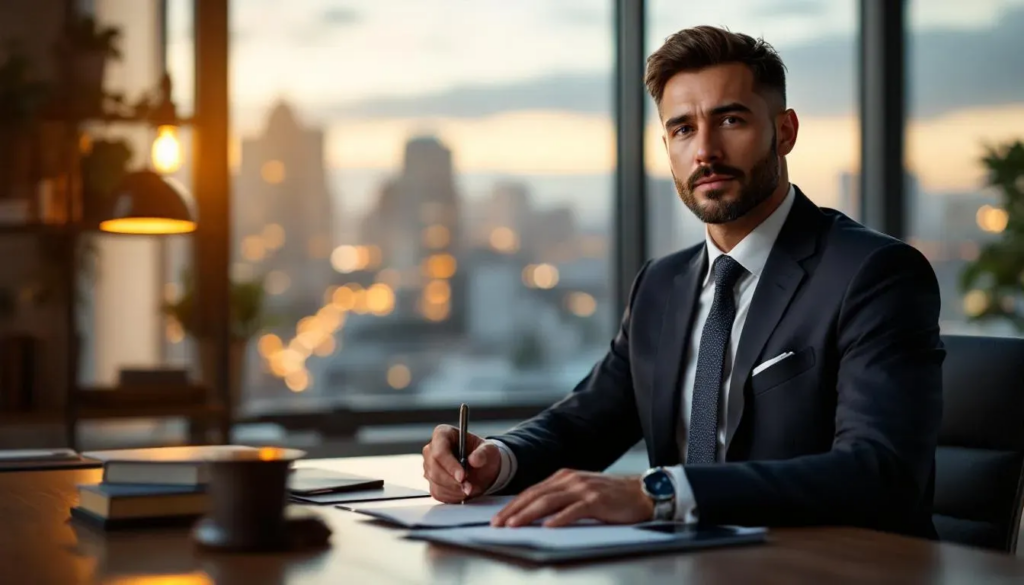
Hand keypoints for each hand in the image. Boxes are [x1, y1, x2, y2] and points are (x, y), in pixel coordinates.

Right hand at [422, 424, 500, 502]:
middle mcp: (432, 449)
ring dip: (454, 489)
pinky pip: (437, 492)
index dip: (450, 465)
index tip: (462, 476)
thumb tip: (474, 459)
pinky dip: (452, 495)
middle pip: (434, 468)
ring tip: (468, 487)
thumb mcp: (489, 450)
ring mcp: (429, 466)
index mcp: (443, 434)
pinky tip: (462, 491)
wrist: (482, 468)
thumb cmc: (483, 454)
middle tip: (468, 485)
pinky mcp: (431, 481)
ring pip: (435, 482)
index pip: (439, 451)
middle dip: (452, 481)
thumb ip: (483, 453)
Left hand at [491, 469, 653, 527]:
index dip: (512, 505)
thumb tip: (534, 513)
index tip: (497, 518)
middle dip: (514, 511)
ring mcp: (583, 489)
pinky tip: (548, 526)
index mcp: (563, 477)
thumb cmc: (610, 496)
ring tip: (514, 525)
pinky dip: (559, 518)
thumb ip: (560, 498)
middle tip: (498, 524)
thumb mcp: (580, 492)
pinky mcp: (596, 500)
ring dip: (528, 514)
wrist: (640, 493)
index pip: (531, 491)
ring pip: (549, 501)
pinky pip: (574, 510)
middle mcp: (570, 480)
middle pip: (535, 495)